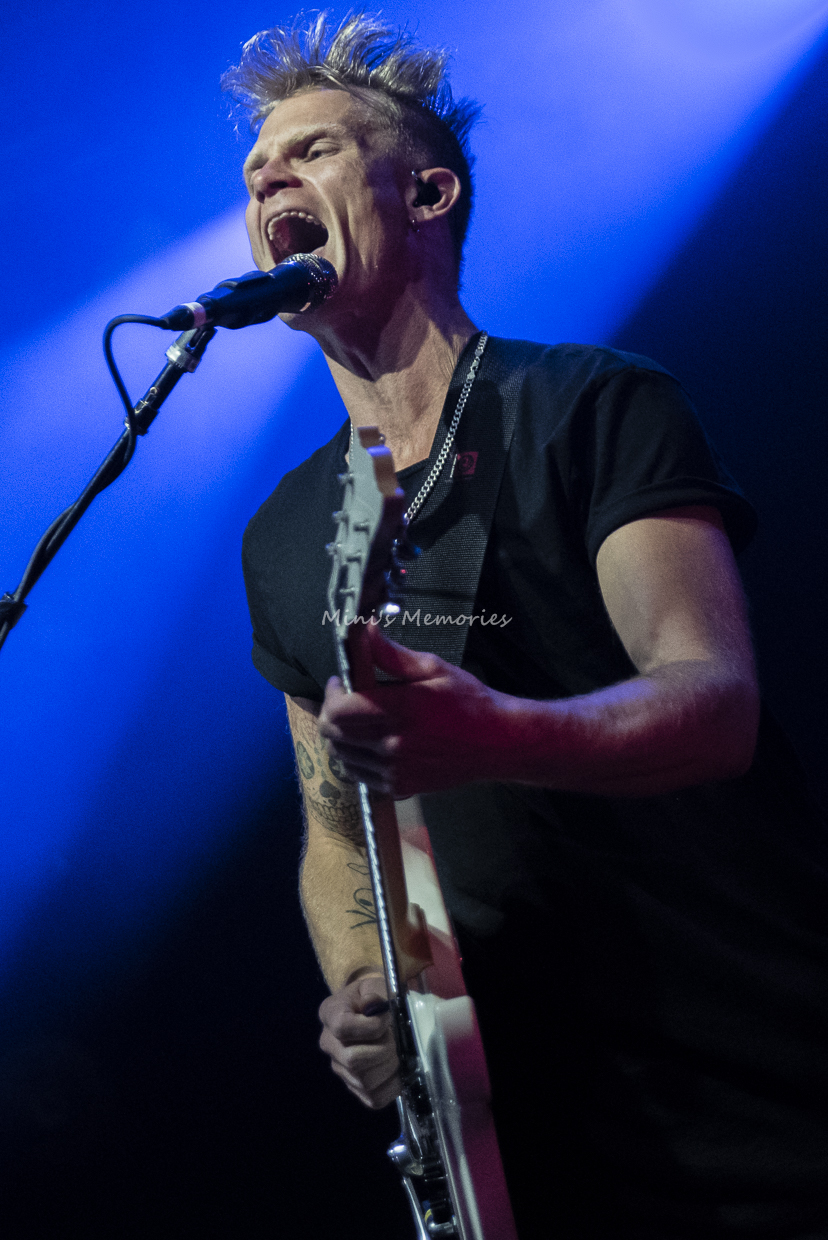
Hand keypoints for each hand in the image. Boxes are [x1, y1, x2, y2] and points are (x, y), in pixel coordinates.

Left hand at [318, 622, 508, 797]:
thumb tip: (364, 630)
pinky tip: (373, 744)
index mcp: (401, 710)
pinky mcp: (400, 787)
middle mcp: (394, 744)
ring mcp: (395, 770)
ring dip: (342, 737)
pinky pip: (360, 775)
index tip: (339, 683)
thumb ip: (391, 654)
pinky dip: (357, 759)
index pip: (340, 710)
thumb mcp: (433, 668)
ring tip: (359, 722)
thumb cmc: (469, 702)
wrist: (498, 743)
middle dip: (332, 713)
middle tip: (345, 700)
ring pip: (343, 756)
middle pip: (334, 734)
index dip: (331, 695)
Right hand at [318, 972, 399, 1109]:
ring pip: (364, 1081)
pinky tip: (398, 1071)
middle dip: (383, 1050)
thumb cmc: (372, 996)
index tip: (386, 1018)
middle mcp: (329, 1043)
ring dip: (389, 1068)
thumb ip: (375, 991)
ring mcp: (339, 1068)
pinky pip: (373, 1098)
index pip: (342, 1027)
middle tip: (396, 1039)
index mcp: (330, 1014)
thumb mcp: (374, 985)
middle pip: (353, 1060)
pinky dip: (392, 1087)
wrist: (370, 1010)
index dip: (369, 1027)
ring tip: (398, 1053)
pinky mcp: (354, 1086)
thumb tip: (373, 1005)